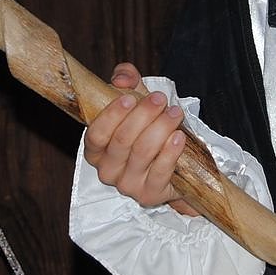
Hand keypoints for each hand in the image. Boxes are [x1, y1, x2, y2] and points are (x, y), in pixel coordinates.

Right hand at [84, 63, 197, 214]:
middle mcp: (107, 170)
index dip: (111, 116)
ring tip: (175, 113)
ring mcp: (127, 185)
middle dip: (143, 116)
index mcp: (96, 149)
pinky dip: (170, 151)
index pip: (96, 134)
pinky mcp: (149, 194)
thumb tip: (122, 79)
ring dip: (161, 128)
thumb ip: (126, 80)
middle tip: (160, 99)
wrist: (174, 162)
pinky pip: (160, 171)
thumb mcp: (135, 98)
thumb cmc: (147, 126)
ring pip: (143, 152)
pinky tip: (179, 137)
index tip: (129, 98)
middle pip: (122, 140)